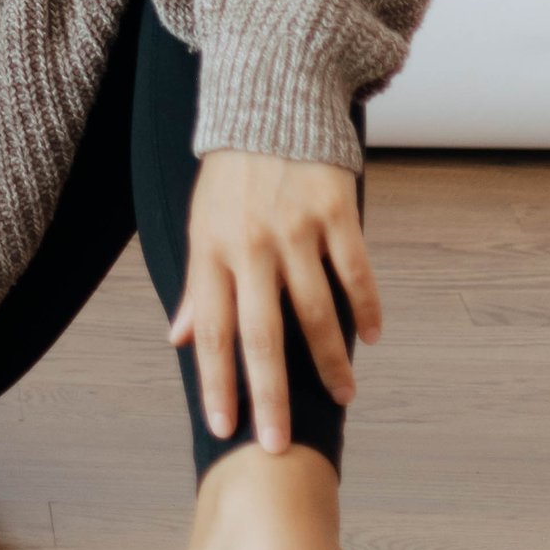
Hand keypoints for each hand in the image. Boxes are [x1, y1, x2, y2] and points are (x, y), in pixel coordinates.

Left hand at [172, 147, 382, 453]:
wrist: (270, 103)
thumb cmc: (231, 175)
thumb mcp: (200, 223)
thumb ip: (198, 285)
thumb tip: (180, 340)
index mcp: (211, 249)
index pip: (213, 330)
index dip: (217, 382)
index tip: (225, 430)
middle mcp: (250, 243)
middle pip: (262, 334)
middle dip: (271, 396)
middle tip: (283, 446)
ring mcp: (294, 227)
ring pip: (315, 311)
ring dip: (330, 361)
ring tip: (344, 396)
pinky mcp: (334, 210)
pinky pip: (354, 271)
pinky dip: (365, 307)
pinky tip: (370, 338)